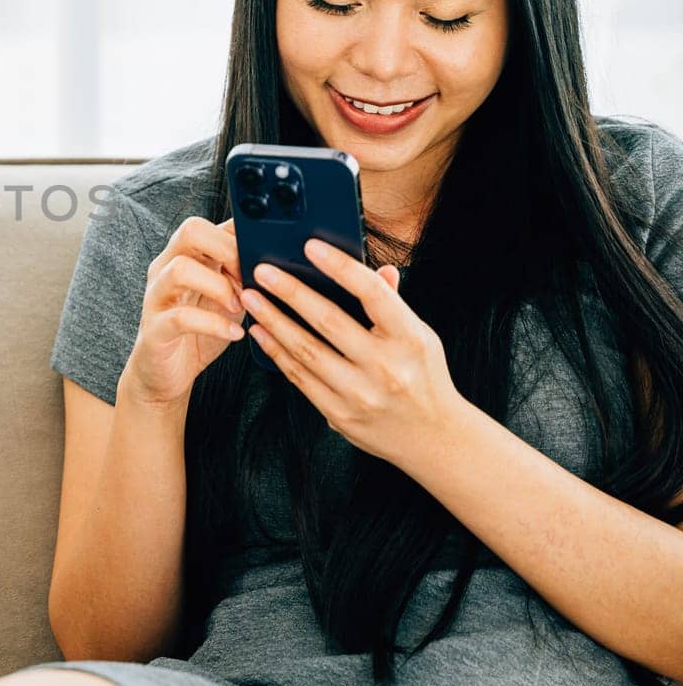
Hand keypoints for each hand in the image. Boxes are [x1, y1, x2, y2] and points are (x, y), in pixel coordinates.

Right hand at [124, 216, 246, 408]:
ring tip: (240, 306)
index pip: (210, 222)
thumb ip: (241, 272)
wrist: (166, 374)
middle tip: (250, 277)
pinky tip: (234, 333)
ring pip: (180, 269)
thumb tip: (278, 254)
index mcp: (185, 255)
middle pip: (190, 230)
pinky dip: (214, 324)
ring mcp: (156, 296)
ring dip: (220, 286)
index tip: (263, 257)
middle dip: (228, 250)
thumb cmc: (200, 331)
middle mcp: (166, 268)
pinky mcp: (155, 328)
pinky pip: (181, 317)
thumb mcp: (228, 296)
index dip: (239, 234)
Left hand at [238, 237, 466, 468]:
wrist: (434, 439)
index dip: (340, 266)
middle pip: (329, 321)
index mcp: (410, 339)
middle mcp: (386, 367)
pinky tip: (261, 332)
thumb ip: (393, 304)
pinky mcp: (339, 414)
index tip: (310, 246)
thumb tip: (378, 268)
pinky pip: (299, 377)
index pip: (373, 294)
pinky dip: (276, 352)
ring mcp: (360, 394)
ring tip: (252, 298)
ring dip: (273, 320)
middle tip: (263, 271)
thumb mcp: (420, 336)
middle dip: (290, 292)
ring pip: (306, 350)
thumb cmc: (423, 376)